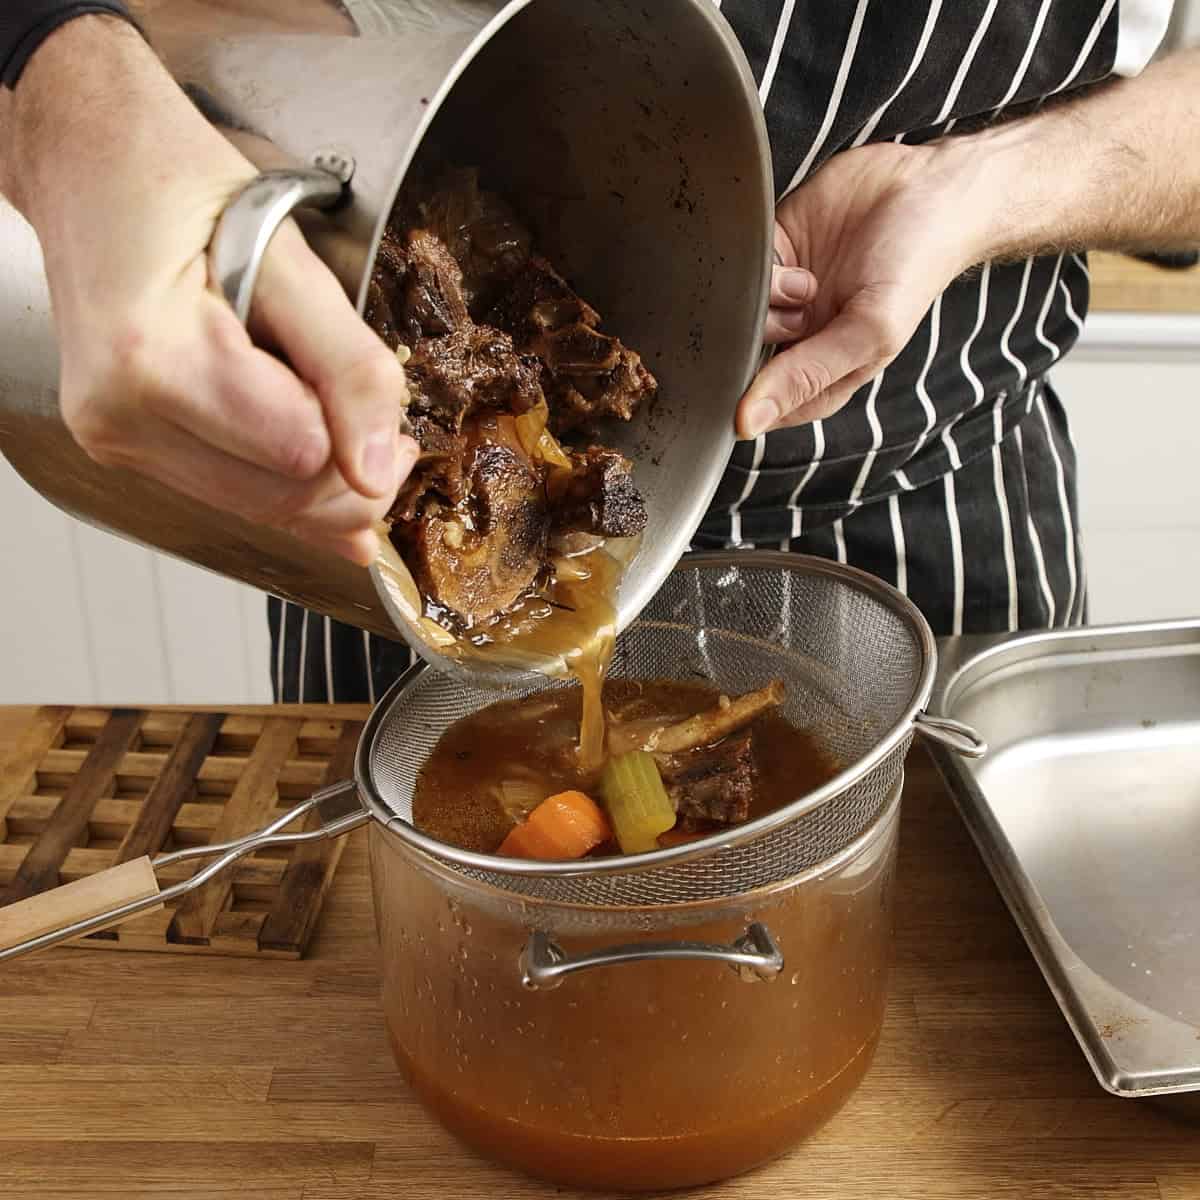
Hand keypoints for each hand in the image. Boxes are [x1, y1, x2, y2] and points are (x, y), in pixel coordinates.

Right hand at [4, 17, 414, 564]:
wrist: (86, 161)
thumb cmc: (175, 183)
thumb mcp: (287, 256)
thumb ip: (347, 364)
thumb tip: (377, 471)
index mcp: (153, 362)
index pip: (303, 454)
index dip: (356, 427)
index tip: (372, 385)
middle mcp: (120, 418)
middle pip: (285, 498)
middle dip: (345, 462)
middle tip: (367, 403)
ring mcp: (115, 440)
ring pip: (261, 510)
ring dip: (315, 472)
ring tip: (322, 401)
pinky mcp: (124, 448)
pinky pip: (231, 494)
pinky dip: (277, 473)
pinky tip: (293, 427)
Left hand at [737, 142, 989, 437]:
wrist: (929, 184)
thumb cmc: (914, 267)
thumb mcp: (870, 332)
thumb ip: (807, 376)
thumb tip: (746, 425)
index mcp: (823, 374)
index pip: (765, 407)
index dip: (749, 399)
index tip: (746, 382)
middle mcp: (797, 338)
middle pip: (741, 358)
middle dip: (754, 341)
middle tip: (794, 320)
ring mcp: (782, 296)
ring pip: (734, 313)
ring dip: (761, 298)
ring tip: (805, 283)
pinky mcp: (772, 251)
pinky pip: (734, 269)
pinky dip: (754, 264)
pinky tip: (791, 254)